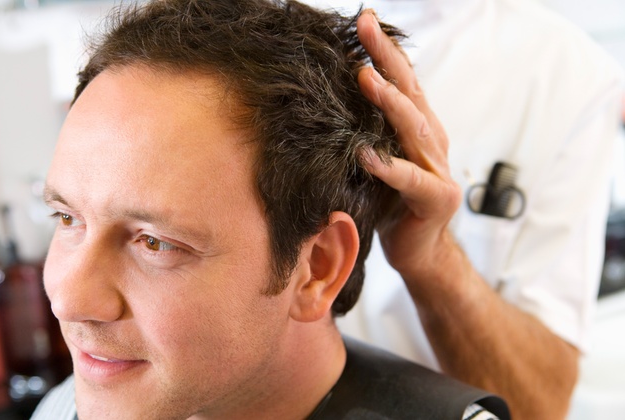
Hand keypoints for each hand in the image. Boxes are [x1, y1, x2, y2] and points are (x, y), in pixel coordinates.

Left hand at [356, 10, 461, 277]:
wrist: (420, 253)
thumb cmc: (393, 206)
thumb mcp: (379, 163)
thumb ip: (369, 135)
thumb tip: (328, 105)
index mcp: (419, 130)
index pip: (403, 82)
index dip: (385, 51)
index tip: (363, 20)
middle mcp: (432, 142)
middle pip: (410, 93)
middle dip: (387, 58)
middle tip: (365, 26)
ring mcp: (439, 169)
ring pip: (413, 128)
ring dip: (389, 102)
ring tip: (364, 78)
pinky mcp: (437, 198)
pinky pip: (409, 179)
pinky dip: (388, 166)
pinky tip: (365, 154)